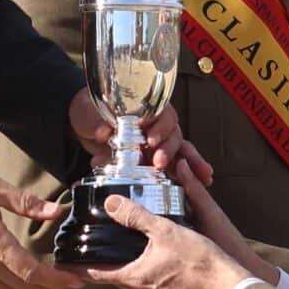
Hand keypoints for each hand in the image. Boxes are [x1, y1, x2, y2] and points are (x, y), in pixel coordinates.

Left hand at [68, 89, 214, 184]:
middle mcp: (156, 123)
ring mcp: (157, 141)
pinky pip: (175, 164)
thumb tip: (103, 131)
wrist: (84, 124)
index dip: (159, 127)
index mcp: (145, 107)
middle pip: (173, 134)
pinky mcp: (153, 158)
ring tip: (200, 178)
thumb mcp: (89, 113)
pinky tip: (204, 181)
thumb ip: (97, 122)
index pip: (161, 114)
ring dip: (189, 163)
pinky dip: (190, 173)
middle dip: (170, 150)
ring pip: (180, 151)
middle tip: (159, 162)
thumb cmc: (90, 111)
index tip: (151, 140)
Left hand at [78, 191, 248, 288]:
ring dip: (133, 268)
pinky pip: (157, 285)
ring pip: (139, 281)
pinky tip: (161, 261)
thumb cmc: (199, 260)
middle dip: (108, 265)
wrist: (231, 287)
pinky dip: (153, 272)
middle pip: (118, 278)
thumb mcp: (164, 230)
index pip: (97, 275)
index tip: (64, 267)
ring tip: (130, 251)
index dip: (79, 269)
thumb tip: (110, 204)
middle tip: (98, 251)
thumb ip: (136, 216)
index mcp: (135, 278)